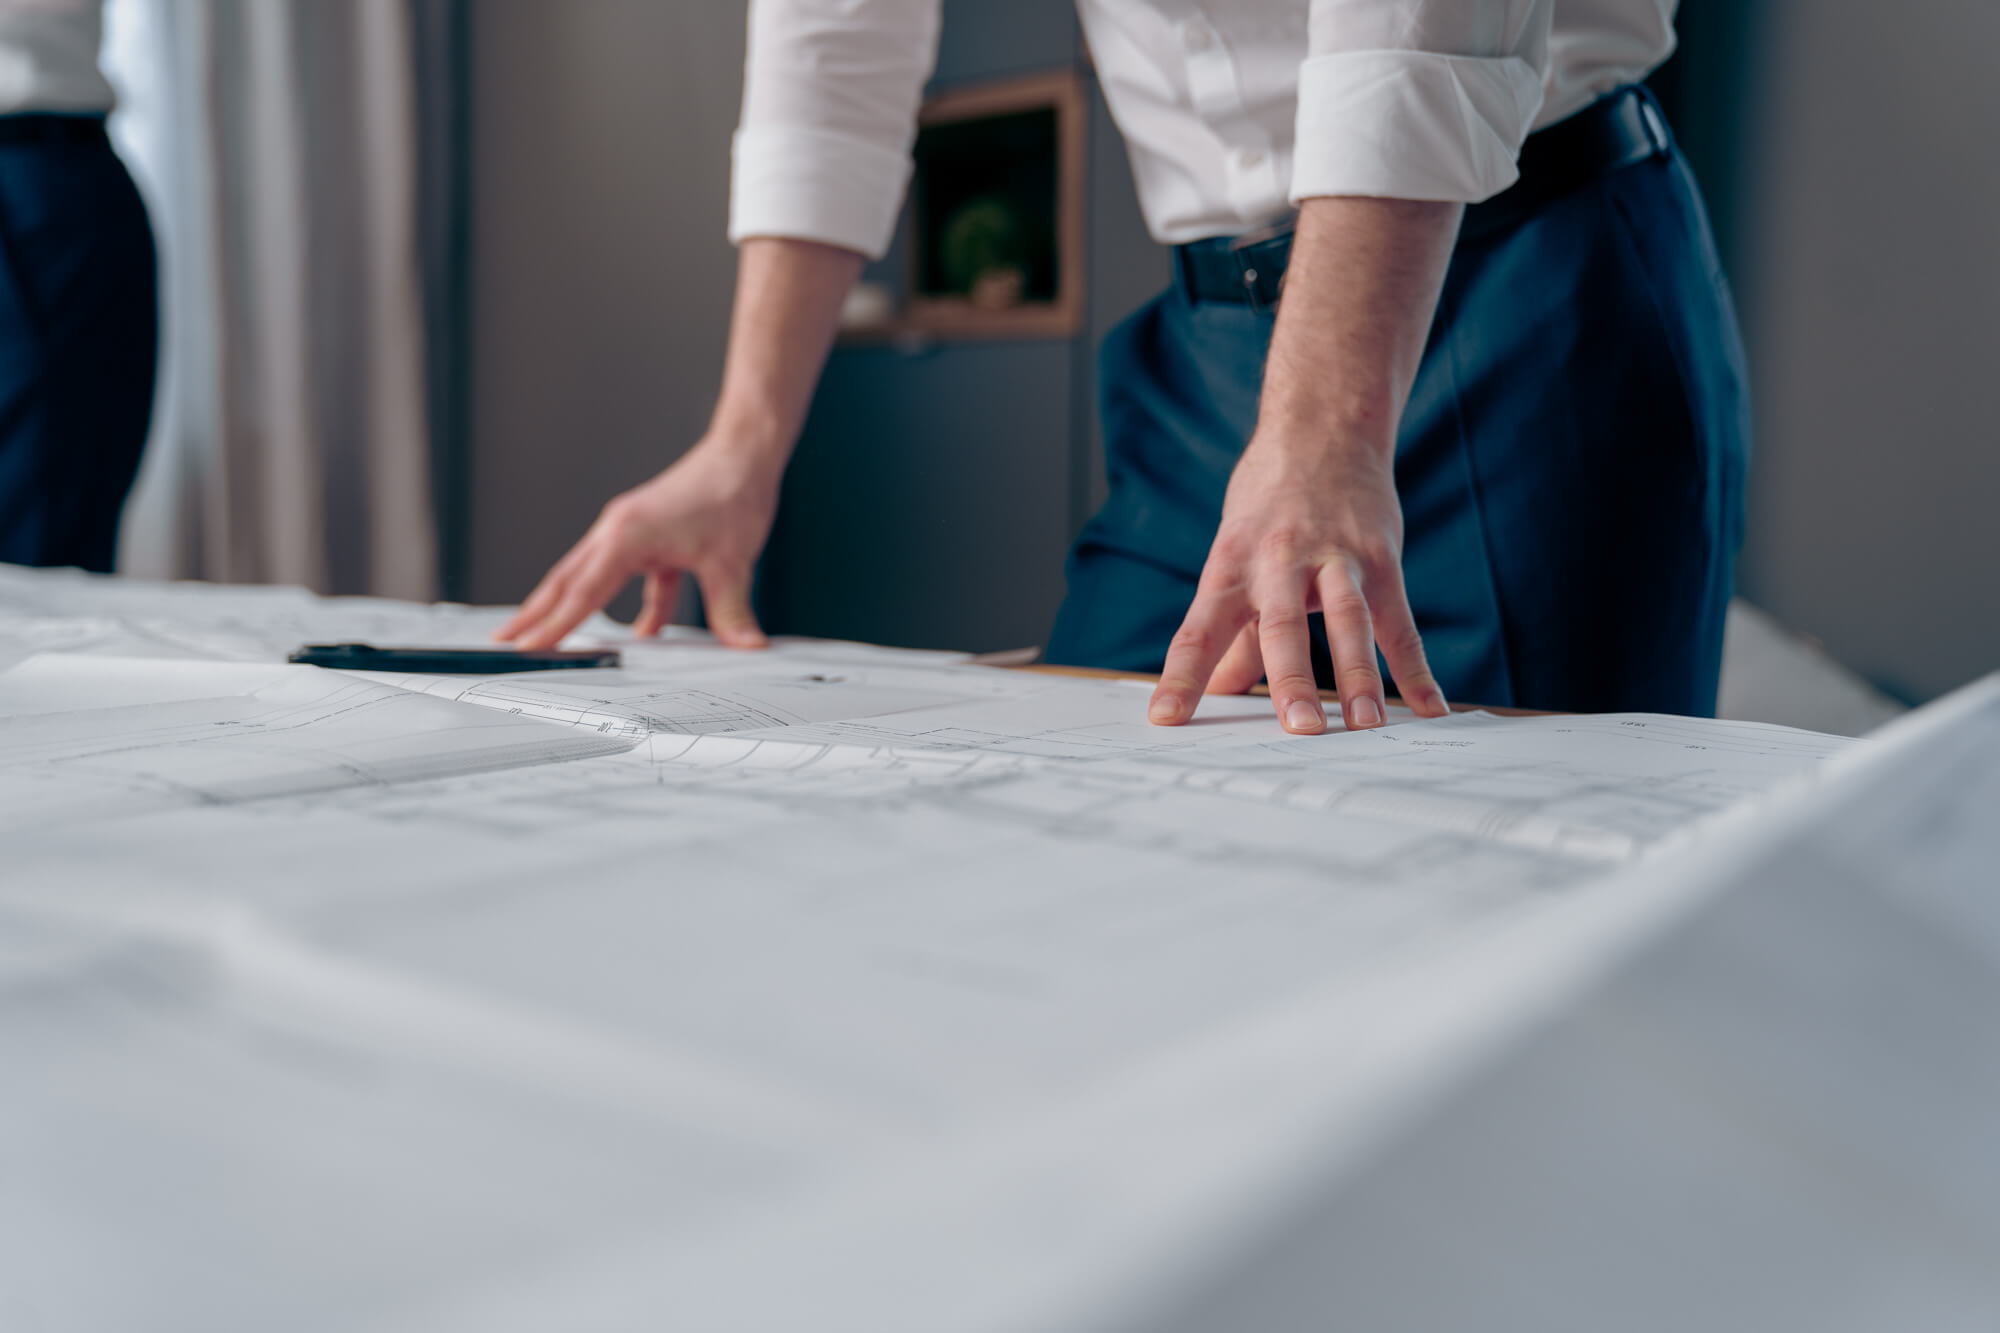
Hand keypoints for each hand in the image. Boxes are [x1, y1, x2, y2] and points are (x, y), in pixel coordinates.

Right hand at [495, 439, 779, 649]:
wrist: (743, 454)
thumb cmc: (729, 493)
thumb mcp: (731, 563)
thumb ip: (732, 611)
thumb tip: (745, 645)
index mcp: (627, 536)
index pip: (582, 593)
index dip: (554, 625)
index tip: (528, 646)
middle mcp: (619, 531)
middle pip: (566, 581)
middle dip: (535, 613)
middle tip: (504, 639)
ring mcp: (631, 532)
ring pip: (591, 577)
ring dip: (569, 606)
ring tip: (546, 634)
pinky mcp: (649, 536)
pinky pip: (629, 577)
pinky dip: (631, 605)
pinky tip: (642, 634)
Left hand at [1147, 435, 1449, 732]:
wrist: (1323, 428)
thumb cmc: (1268, 502)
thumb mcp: (1234, 557)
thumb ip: (1231, 632)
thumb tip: (1215, 690)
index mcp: (1230, 568)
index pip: (1198, 630)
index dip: (1182, 677)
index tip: (1166, 720)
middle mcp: (1278, 563)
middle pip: (1281, 627)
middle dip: (1289, 680)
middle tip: (1299, 729)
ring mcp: (1334, 559)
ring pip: (1347, 620)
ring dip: (1358, 674)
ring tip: (1366, 724)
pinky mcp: (1380, 558)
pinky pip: (1399, 622)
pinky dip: (1416, 669)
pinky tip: (1431, 707)